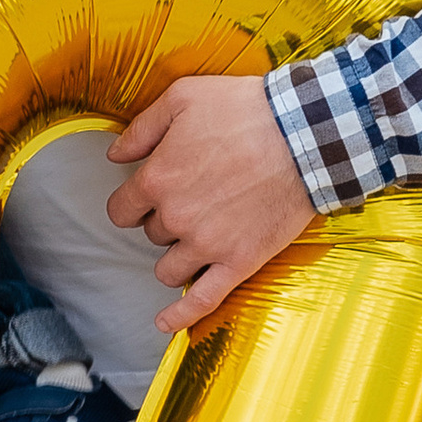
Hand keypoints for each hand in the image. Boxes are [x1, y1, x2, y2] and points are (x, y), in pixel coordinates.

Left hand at [104, 74, 317, 335]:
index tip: (151, 194)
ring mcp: (207, 244)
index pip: (121, 210)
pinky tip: (165, 324)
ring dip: (177, 255)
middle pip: (151, 235)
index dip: (134, 202)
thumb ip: (141, 129)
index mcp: (156, 179)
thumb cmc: (246, 109)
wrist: (306, 133)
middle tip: (197, 198)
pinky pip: (201, 299)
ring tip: (199, 235)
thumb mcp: (183, 97)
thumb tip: (114, 156)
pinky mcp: (239, 261)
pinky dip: (180, 316)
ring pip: (169, 268)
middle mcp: (175, 217)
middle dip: (166, 220)